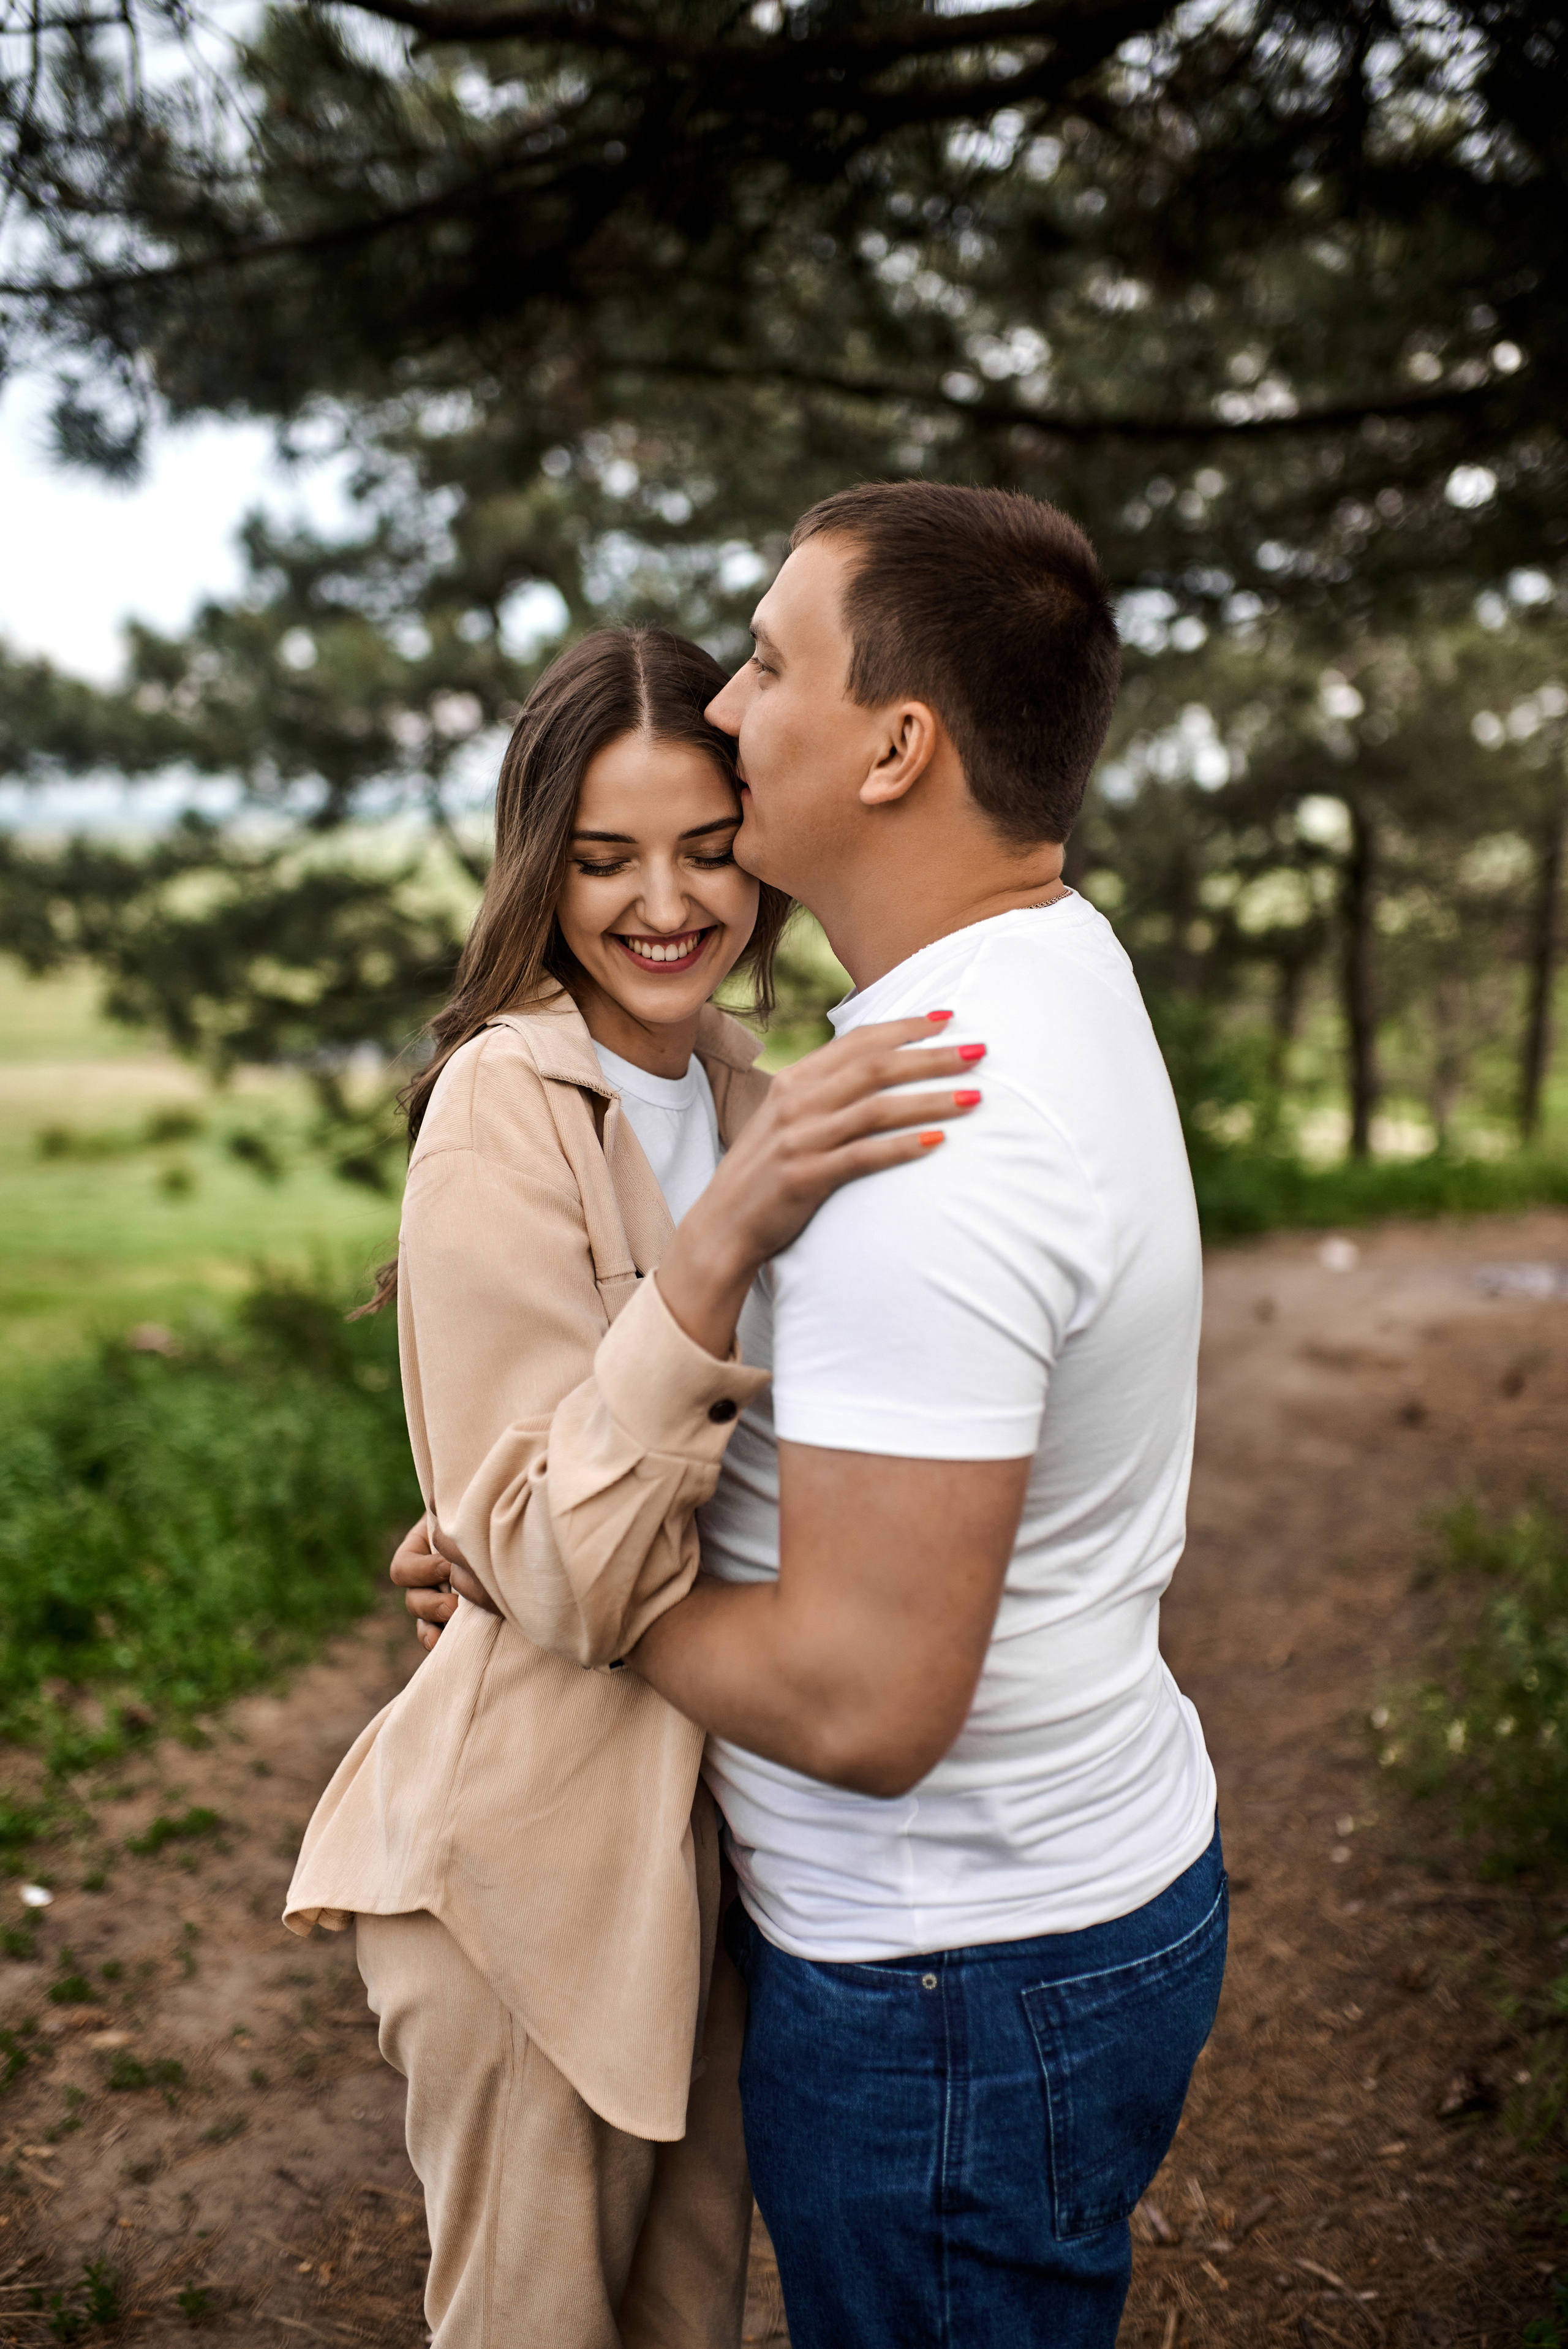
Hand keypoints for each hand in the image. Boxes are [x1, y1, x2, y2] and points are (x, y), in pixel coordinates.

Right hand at [389, 1519, 498, 1649]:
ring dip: (435, 1623)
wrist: (507, 1518)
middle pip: (412, 1599)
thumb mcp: (463, 1506)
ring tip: (455, 1620)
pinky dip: (438, 1640)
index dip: (422, 1570)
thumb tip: (446, 1514)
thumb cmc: (484, 1508)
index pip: (403, 1567)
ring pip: (423, 1620)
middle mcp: (426, 1576)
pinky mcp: (456, 1612)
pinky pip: (437, 1633)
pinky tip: (444, 1644)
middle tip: (455, 1604)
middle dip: (432, 1603)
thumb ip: (453, 1516)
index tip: (449, 1565)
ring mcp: (439, 1596)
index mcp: (420, 1548)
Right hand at [657, 1011, 981, 1359]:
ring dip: (931, 1099)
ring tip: (975, 1097)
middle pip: (876, 1067)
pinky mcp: (806, 1178)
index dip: (906, 1027)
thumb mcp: (788, 1119)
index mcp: (794, 1080)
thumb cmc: (765, 1171)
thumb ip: (825, 1092)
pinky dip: (903, 1146)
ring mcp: (800, 1139)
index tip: (949, 1019)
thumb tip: (876, 1069)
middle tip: (980, 1052)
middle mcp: (796, 1102)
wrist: (722, 1226)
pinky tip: (939, 1142)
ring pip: (877, 1108)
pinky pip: (864, 1156)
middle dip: (932, 1057)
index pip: (858, 1042)